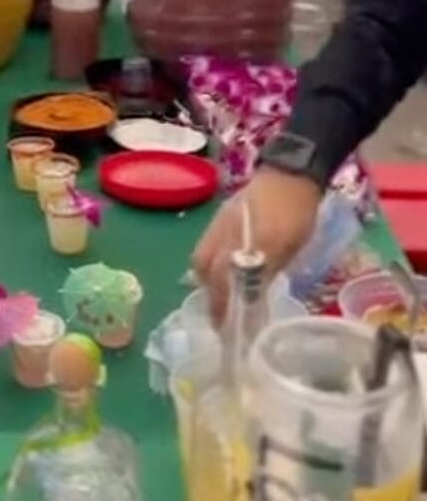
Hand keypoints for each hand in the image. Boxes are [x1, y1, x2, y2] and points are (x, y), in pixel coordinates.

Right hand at [192, 167, 321, 324]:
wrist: (293, 172)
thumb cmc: (295, 211)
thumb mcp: (286, 247)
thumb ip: (265, 273)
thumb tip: (249, 302)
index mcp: (238, 240)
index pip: (220, 278)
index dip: (220, 305)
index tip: (224, 328)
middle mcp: (222, 231)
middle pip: (203, 267)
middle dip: (210, 294)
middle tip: (222, 316)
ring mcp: (221, 222)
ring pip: (204, 256)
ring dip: (210, 279)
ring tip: (224, 297)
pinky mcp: (224, 216)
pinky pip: (211, 245)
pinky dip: (214, 263)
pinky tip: (228, 271)